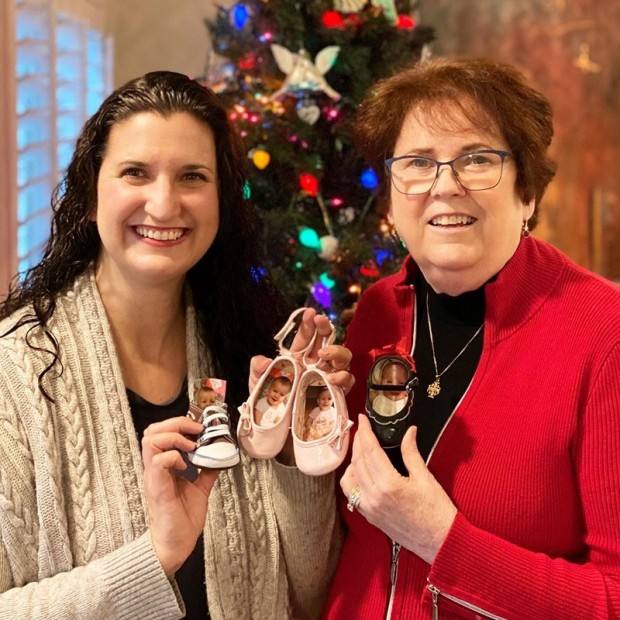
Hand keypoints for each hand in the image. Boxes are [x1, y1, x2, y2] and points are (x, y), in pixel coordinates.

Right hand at [142, 416, 218, 575]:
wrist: (175, 544)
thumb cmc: (183, 518)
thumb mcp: (200, 487)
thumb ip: (207, 469)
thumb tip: (221, 454)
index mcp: (164, 465)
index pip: (160, 432)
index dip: (179, 423)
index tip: (200, 427)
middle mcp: (155, 467)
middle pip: (152, 430)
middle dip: (175, 423)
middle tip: (196, 431)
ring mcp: (154, 476)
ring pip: (150, 440)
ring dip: (174, 437)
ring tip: (190, 446)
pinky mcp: (157, 487)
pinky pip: (158, 461)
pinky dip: (173, 456)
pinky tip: (185, 465)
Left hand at [249, 308, 354, 393]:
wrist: (276, 429)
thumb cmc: (269, 402)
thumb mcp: (258, 382)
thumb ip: (257, 367)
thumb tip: (266, 361)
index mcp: (298, 357)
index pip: (306, 336)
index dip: (309, 323)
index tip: (310, 313)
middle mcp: (315, 365)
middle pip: (328, 341)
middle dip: (326, 328)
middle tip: (320, 321)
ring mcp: (327, 378)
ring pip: (342, 358)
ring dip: (337, 351)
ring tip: (323, 353)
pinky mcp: (335, 395)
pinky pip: (347, 381)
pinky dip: (342, 377)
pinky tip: (331, 378)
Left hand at [340, 415, 456, 564]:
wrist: (441, 544)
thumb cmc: (437, 512)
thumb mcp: (426, 478)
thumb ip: (411, 452)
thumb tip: (409, 431)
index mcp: (389, 485)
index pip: (370, 451)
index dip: (365, 432)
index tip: (362, 418)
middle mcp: (374, 497)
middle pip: (358, 461)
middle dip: (358, 442)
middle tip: (362, 428)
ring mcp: (369, 508)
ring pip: (350, 478)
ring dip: (353, 460)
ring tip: (361, 448)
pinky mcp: (370, 517)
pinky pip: (353, 494)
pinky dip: (352, 479)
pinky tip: (361, 471)